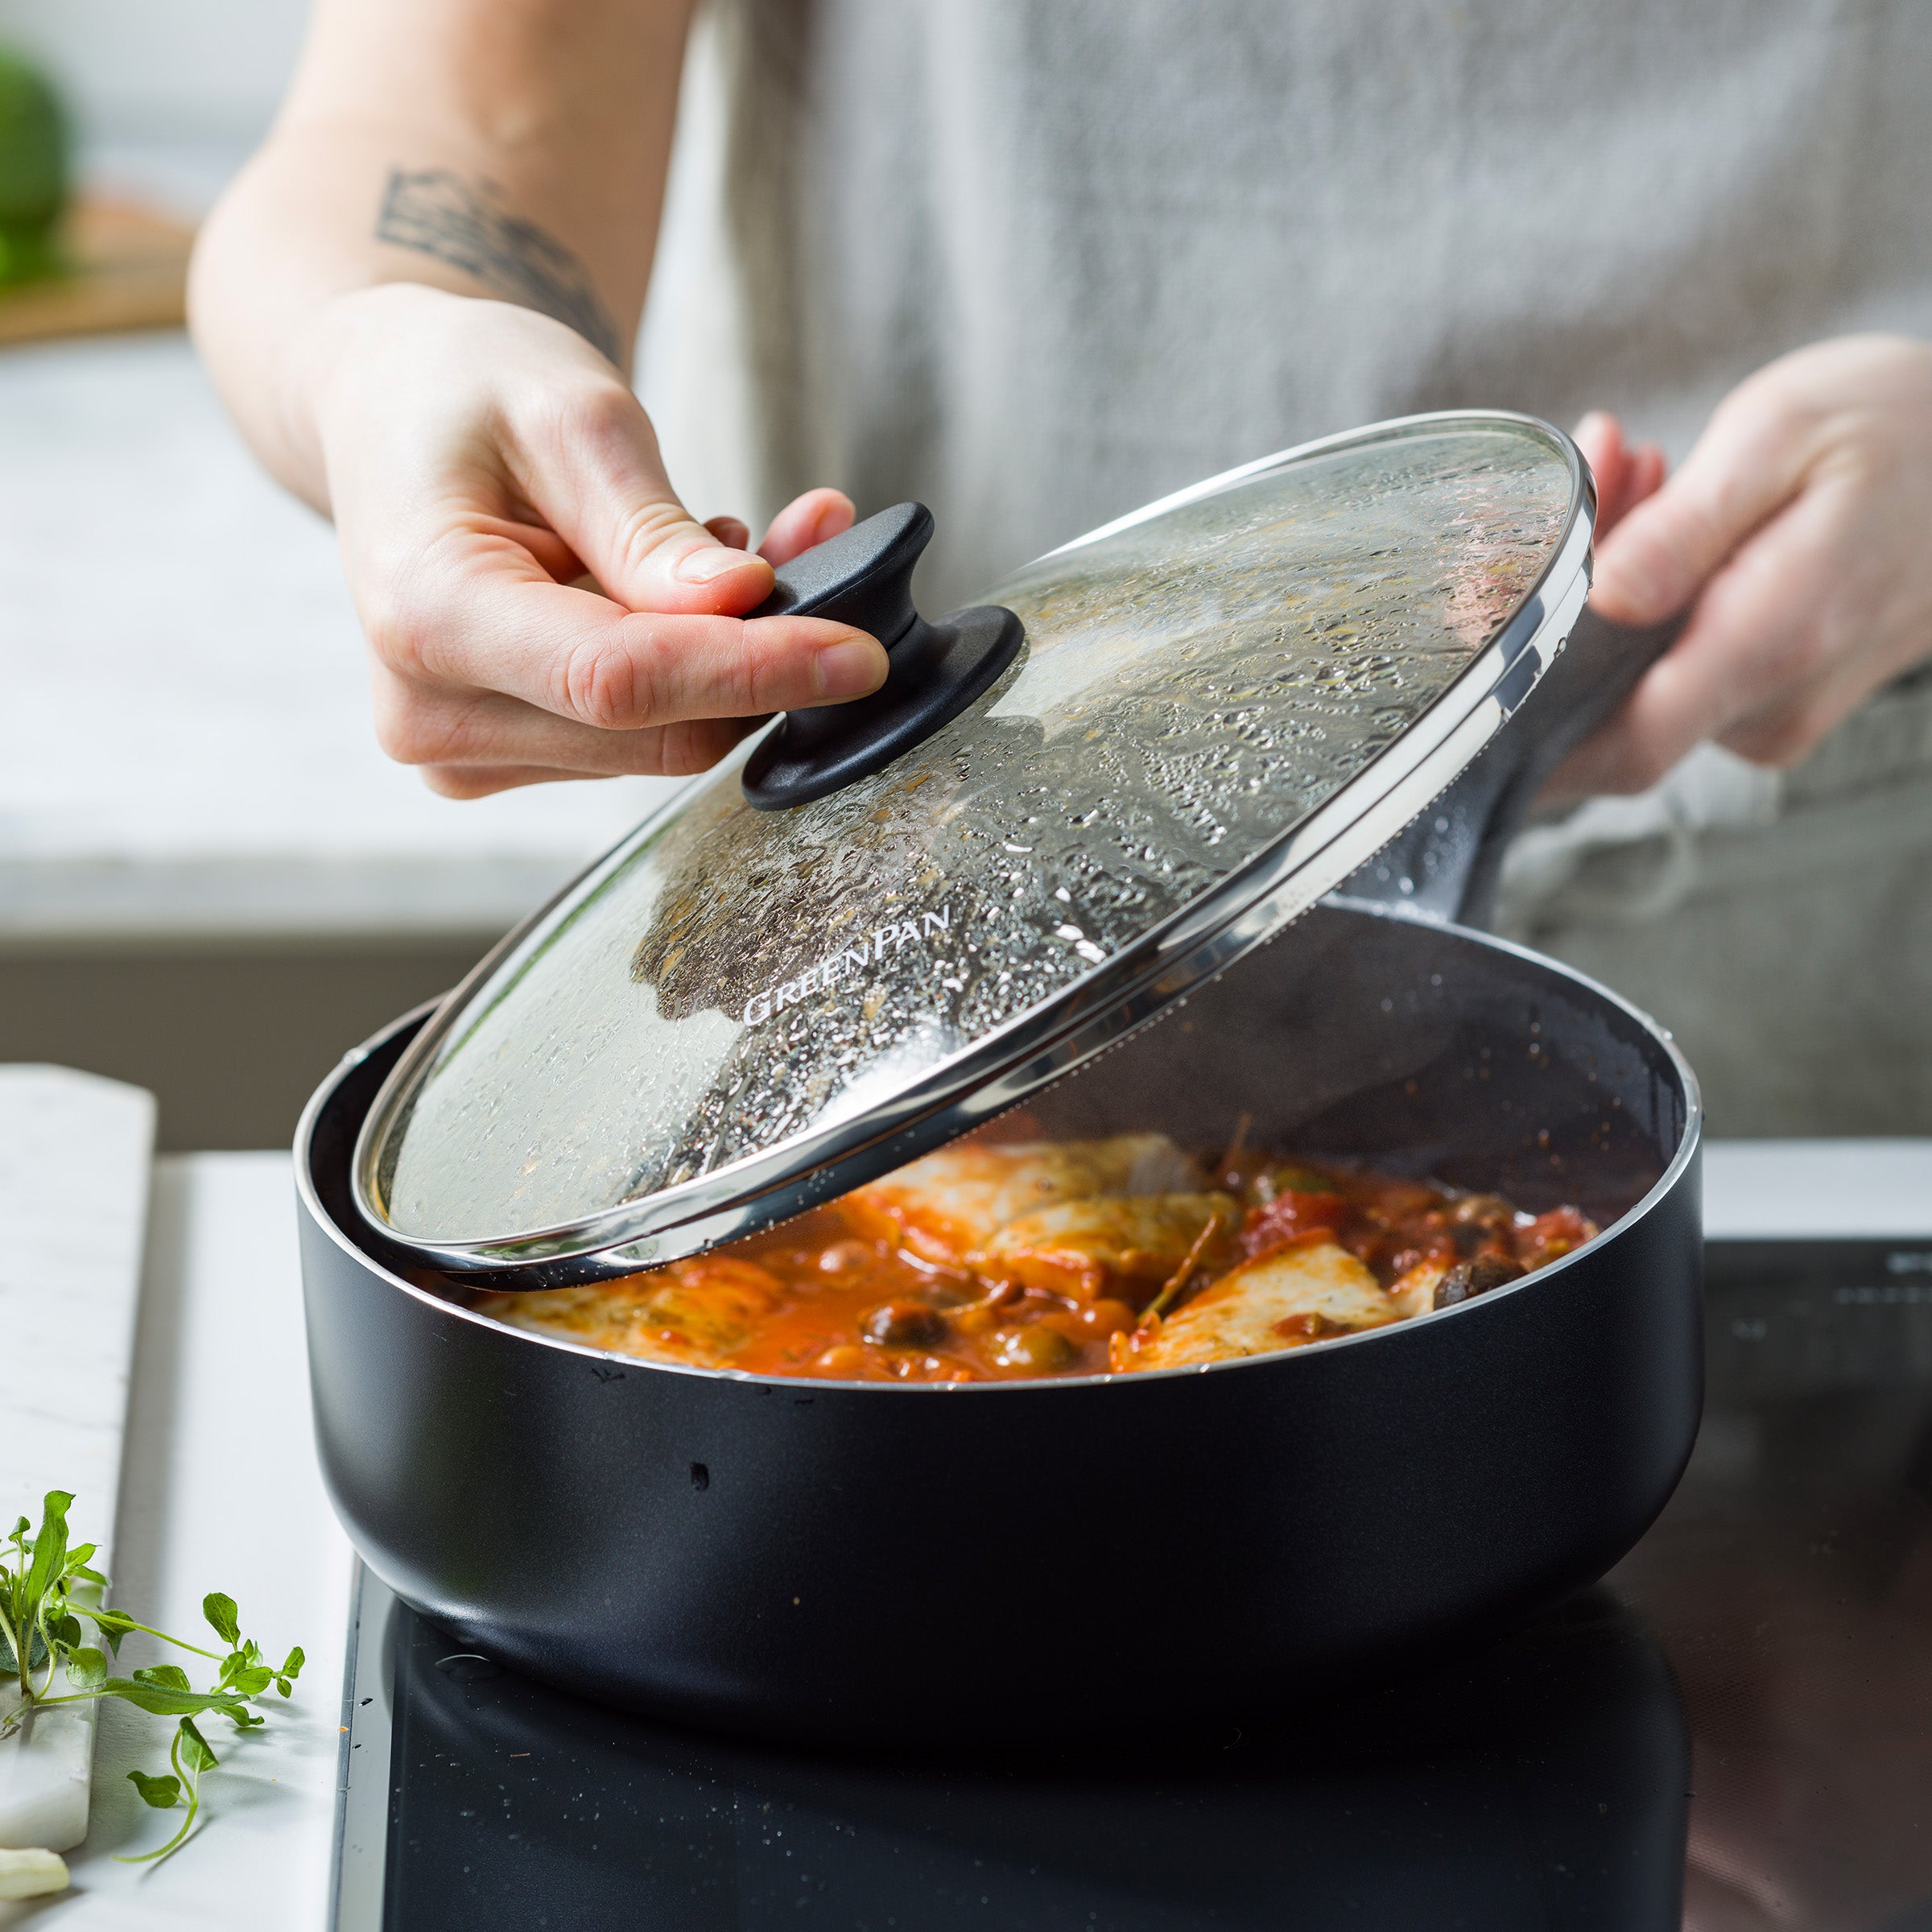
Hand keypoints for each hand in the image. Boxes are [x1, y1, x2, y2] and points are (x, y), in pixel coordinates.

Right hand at [302, 283, 886, 796]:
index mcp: (425, 614)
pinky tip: (682, 588)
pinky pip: (642, 736)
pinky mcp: (506, 759)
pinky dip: (696, 669)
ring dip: (734, 655)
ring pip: (663, 740)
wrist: (389, 410)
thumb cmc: (462, 389)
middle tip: (813, 539)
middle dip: (761, 654)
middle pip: (653, 730)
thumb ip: (651, 526)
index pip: (618, 682)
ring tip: (729, 538)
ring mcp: (464, 750)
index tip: (858, 653)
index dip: (751, 673)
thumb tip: (744, 604)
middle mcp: (431, 710)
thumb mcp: (567, 414)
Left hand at [1548, 335, 1931, 797]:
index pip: (1622, 748)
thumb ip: (1684, 528)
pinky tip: (1668, 523)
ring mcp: (1771, 715)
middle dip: (1563, 619)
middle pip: (1608, 713)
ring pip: (1634, 690)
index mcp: (1772, 641)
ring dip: (1605, 597)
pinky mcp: (1768, 704)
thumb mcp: (1779, 435)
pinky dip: (1646, 608)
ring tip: (1642, 479)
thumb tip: (1601, 594)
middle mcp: (1770, 704)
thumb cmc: (1896, 426)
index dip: (1531, 734)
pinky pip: (1673, 675)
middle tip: (1587, 491)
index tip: (1478, 670)